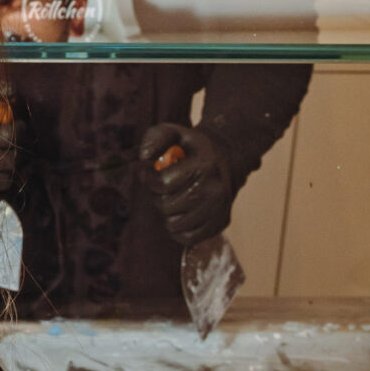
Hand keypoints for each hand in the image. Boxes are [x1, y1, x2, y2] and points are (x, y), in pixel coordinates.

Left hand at [139, 122, 236, 245]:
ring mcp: (219, 209)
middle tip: (164, 185)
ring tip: (175, 196)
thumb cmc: (190, 147)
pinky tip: (182, 210)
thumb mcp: (172, 132)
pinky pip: (187, 238)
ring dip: (168, 212)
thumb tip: (144, 158)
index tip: (148, 172)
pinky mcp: (220, 224)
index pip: (162, 184)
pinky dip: (178, 228)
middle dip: (157, 196)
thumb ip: (154, 139)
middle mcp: (215, 189)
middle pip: (166, 206)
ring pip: (174, 225)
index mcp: (204, 165)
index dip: (148, 179)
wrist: (225, 158)